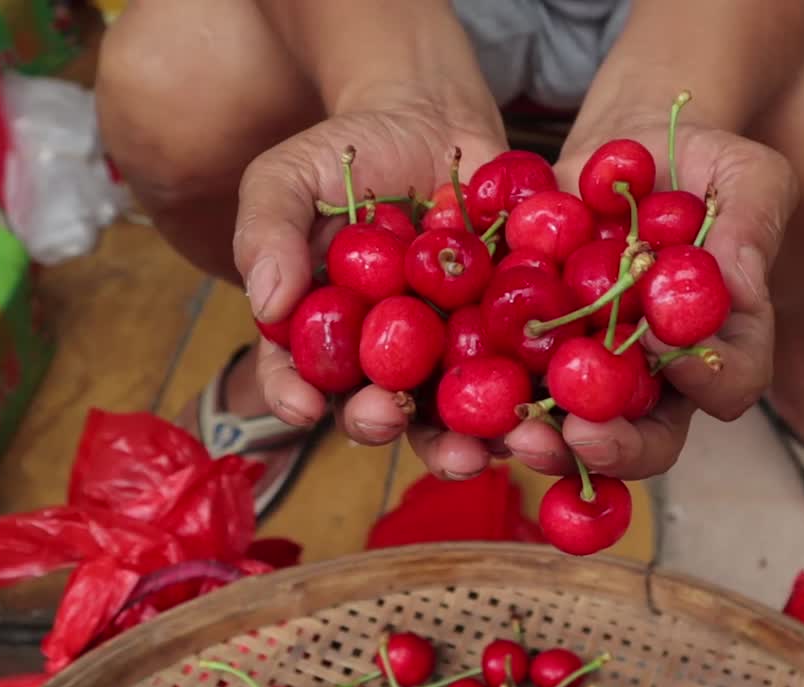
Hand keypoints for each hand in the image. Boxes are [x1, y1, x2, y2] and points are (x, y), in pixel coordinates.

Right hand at [235, 101, 508, 472]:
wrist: (435, 118)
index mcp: (323, 331)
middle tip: (385, 414)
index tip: (303, 405)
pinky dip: (528, 398)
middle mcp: (382, 354)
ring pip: (450, 414)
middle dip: (378, 422)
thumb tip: (268, 304)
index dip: (295, 397)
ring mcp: (446, 350)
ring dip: (459, 443)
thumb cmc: (351, 151)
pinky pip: (518, 376)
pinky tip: (535, 408)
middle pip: (376, 408)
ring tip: (470, 451)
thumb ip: (268, 231)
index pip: (298, 377)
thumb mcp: (291, 176)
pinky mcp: (505, 335)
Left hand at [505, 120, 797, 478]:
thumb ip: (752, 225)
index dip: (706, 381)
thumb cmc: (701, 162)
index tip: (666, 348)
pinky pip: (514, 386)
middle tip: (581, 434)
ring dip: (546, 445)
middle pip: (648, 437)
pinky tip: (459, 390)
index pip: (730, 382)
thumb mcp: (743, 175)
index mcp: (722, 343)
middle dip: (616, 447)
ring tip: (515, 435)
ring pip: (575, 431)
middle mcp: (660, 377)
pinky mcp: (537, 352)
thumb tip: (739, 287)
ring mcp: (595, 370)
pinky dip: (487, 399)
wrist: (625, 152)